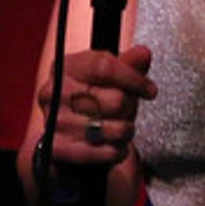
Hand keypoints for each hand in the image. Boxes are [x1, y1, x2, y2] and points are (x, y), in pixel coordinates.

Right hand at [37, 44, 156, 166]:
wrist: (62, 134)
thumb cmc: (89, 99)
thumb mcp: (106, 76)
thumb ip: (128, 63)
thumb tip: (143, 53)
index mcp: (65, 67)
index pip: (106, 67)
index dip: (134, 79)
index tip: (150, 90)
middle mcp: (53, 92)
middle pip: (116, 100)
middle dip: (130, 107)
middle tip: (125, 110)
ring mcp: (55, 122)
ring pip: (116, 128)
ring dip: (126, 130)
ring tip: (120, 127)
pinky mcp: (59, 150)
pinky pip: (108, 152)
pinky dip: (119, 151)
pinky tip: (115, 145)